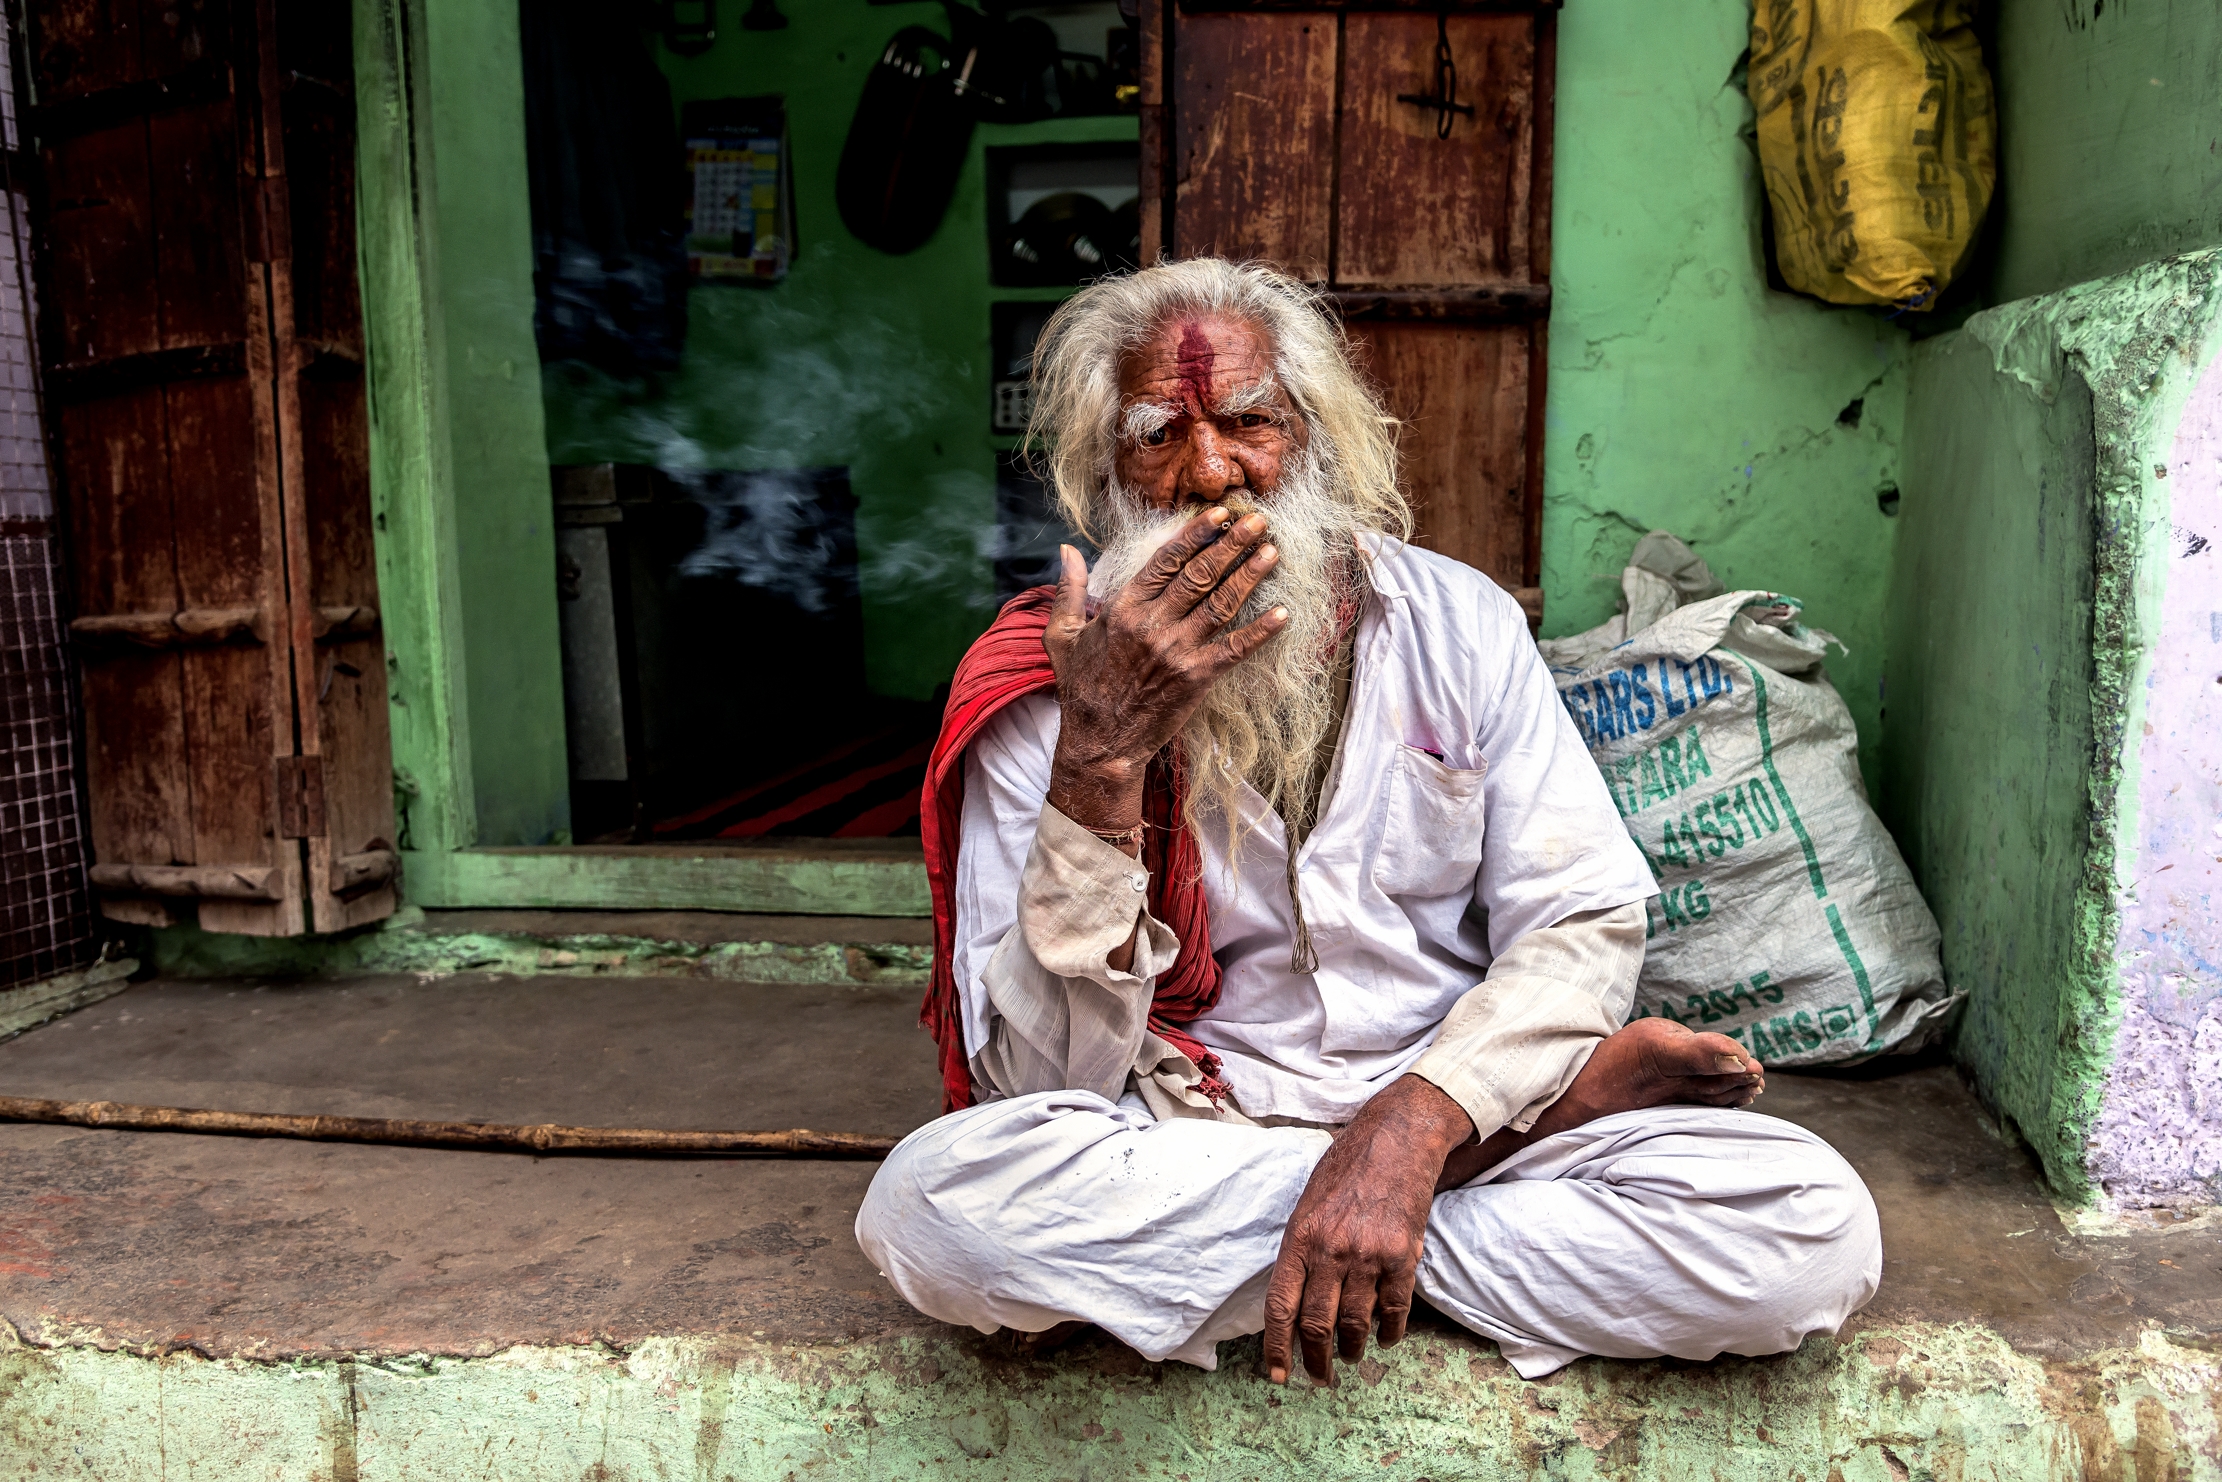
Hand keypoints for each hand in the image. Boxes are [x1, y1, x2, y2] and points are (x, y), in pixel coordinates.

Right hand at [1041, 507, 1286, 830]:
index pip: (1166, 560)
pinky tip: (1282, 614)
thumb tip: (1067, 550)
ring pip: (1221, 604)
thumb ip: (1070, 590)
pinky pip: (1234, 649)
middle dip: (1233, 544)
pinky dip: (1260, 632)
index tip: (1220, 514)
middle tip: (1259, 520)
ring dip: (1250, 576)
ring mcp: (1177, 651)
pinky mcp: (1196, 678)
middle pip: (1200, 574)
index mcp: (1123, 608)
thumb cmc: (1080, 688)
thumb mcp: (1062, 635)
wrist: (1100, 743)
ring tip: (1272, 552)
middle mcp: (1152, 624)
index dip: (1196, 534)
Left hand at [1261, 1075, 1473, 1385]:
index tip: (1279, 1374)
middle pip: (1317, 1323)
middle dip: (1315, 1358)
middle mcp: (1331, 1250)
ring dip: (1351, 1348)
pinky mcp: (1403, 1256)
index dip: (1278, 1347)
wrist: (1397, 1139)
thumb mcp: (1308, 1201)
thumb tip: (1295, 1294)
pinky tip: (1387, 1339)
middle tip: (1318, 1375)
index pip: (1281, 1305)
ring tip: (1350, 1355)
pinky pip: (1395, 1309)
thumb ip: (1301, 1246)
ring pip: (1355, 1323)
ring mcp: (1368, 1255)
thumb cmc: (1347, 1166)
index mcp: (1300, 1237)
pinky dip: (1390, 1331)